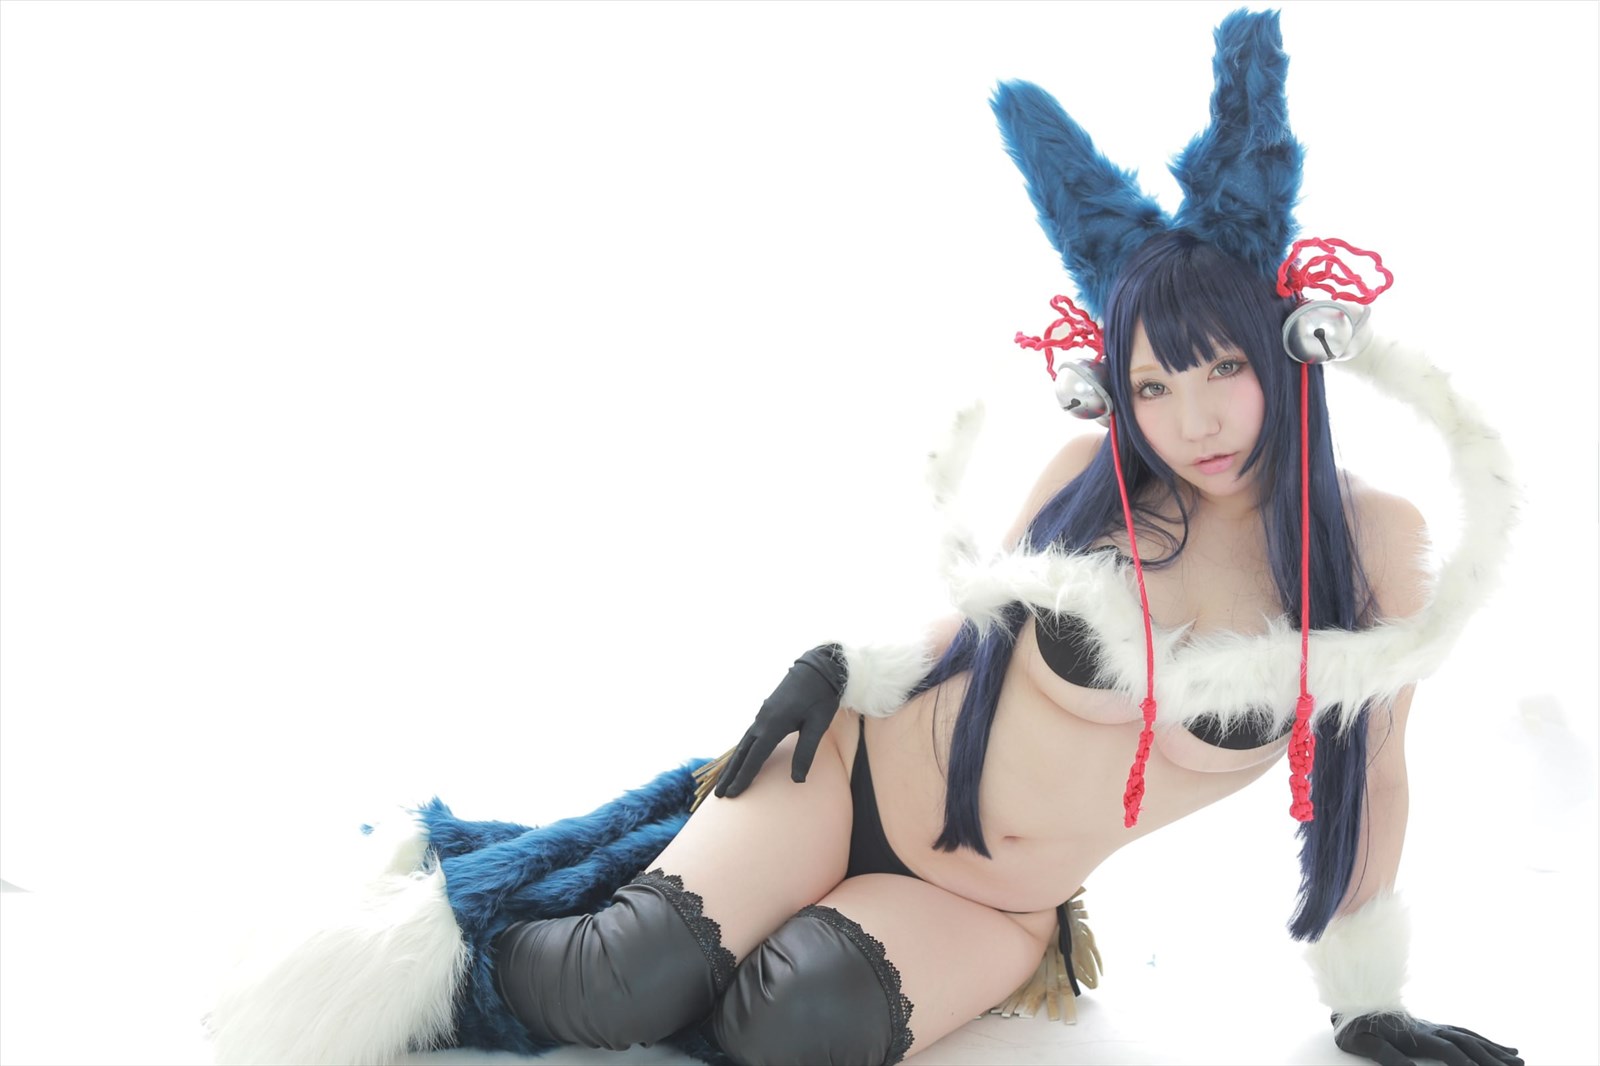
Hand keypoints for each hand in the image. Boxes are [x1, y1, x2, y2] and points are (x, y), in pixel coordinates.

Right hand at [713, 645, 844, 798]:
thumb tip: (798, 781)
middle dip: (730, 774)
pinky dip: (740, 752)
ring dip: (732, 764)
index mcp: (773, 724)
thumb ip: (806, 752)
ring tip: (723, 782)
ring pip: (742, 744)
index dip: (744, 777)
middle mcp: (762, 721)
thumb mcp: (818, 725)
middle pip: (742, 753)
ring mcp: (762, 716)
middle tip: (718, 795)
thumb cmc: (821, 697)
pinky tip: (739, 759)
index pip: (755, 757)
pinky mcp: (766, 713)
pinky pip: (748, 737)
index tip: (733, 794)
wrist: (818, 668)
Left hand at [1333, 1012, 1521, 1065]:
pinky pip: (1465, 1032)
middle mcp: (1430, 1028)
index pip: (1451, 1052)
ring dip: (1496, 1049)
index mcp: (1416, 1035)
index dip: (1470, 1064)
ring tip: (1520, 1060)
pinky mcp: (1433, 1026)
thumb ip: (1388, 1057)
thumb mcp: (1364, 1044)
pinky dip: (1485, 1040)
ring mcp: (1433, 1026)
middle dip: (1494, 1059)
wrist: (1349, 1002)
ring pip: (1471, 1038)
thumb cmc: (1354, 1028)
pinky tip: (1502, 1047)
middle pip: (1468, 1044)